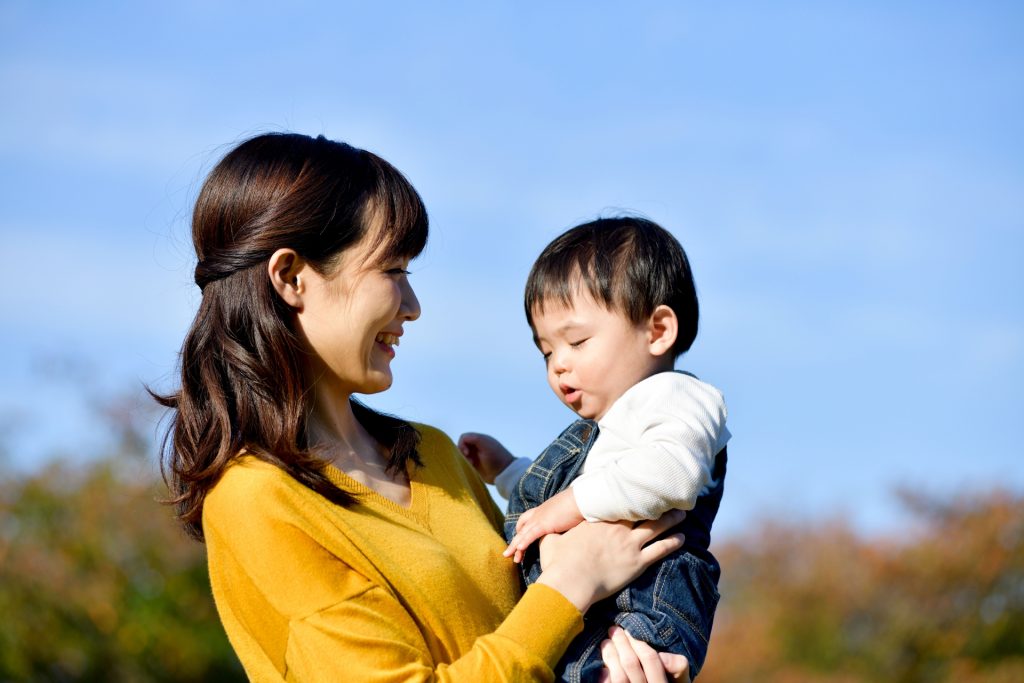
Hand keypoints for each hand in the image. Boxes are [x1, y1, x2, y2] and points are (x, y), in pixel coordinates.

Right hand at [457, 432, 513, 483]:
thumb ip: (473, 438)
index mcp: (480, 439)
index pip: (464, 437)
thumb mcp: (485, 444)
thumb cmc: (496, 457)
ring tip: (471, 464)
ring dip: (464, 459)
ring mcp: (476, 456)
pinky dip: (466, 464)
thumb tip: (462, 441)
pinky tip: (472, 467)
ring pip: (463, 454)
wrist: (504, 472)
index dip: (462, 444)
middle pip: (462, 446)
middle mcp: (477, 446)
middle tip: (469, 459)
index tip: (466, 452)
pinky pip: (466, 462)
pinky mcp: (476, 465)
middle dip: (462, 452)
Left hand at [504, 488, 583, 562]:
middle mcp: (538, 513)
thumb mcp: (567, 512)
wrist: (582, 499)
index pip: (527, 518)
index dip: (521, 528)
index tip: (518, 536)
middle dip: (514, 541)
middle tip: (508, 552)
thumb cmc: (579, 505)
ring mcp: (540, 518)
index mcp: (543, 509)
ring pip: (522, 534)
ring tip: (508, 556)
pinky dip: (523, 543)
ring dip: (514, 546)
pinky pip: (530, 536)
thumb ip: (563, 519)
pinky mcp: (544, 524)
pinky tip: (518, 550)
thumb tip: (567, 525)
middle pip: (521, 528)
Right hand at [535, 509, 685, 612]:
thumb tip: (540, 531)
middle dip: (657, 503)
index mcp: (598, 521)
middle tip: (668, 498)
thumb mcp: (550, 542)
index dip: (632, 496)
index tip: (640, 490)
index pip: (619, 503)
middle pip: (643, 511)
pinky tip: (682, 539)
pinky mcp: (638, 563)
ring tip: (681, 514)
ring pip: (657, 527)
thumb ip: (550, 534)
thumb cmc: (558, 563)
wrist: (570, 583)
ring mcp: (629, 545)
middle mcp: (617, 528)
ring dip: (671, 520)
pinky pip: (661, 550)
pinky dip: (673, 543)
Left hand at [599, 626, 689, 682]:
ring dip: (610, 655)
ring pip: (619, 676)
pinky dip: (604, 676)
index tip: (629, 629)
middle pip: (631, 664)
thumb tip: (661, 654)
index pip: (651, 659)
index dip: (638, 642)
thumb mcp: (679, 679)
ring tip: (606, 643)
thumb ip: (677, 666)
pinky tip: (602, 667)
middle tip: (614, 629)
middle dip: (621, 643)